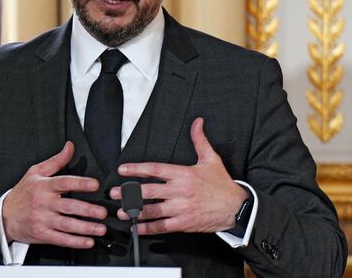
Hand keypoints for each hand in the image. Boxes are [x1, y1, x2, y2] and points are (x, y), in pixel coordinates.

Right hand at [2, 141, 107, 247]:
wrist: (4, 216)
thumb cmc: (22, 193)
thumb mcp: (35, 172)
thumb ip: (56, 161)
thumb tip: (69, 147)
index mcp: (44, 186)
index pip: (64, 182)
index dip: (80, 183)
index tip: (95, 184)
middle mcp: (44, 203)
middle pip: (69, 206)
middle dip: (88, 210)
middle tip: (103, 212)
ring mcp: (42, 220)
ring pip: (67, 225)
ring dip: (86, 228)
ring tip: (100, 228)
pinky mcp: (42, 234)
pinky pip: (61, 239)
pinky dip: (75, 242)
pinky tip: (88, 241)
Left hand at [110, 117, 247, 234]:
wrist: (236, 207)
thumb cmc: (222, 184)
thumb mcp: (211, 159)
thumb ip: (199, 140)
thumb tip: (197, 122)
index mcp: (183, 174)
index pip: (155, 169)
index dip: (136, 169)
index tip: (122, 170)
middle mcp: (180, 191)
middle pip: (149, 191)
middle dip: (129, 192)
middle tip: (115, 193)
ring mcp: (181, 208)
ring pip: (153, 210)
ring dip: (134, 212)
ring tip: (122, 212)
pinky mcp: (184, 223)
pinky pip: (162, 227)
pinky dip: (148, 228)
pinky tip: (138, 228)